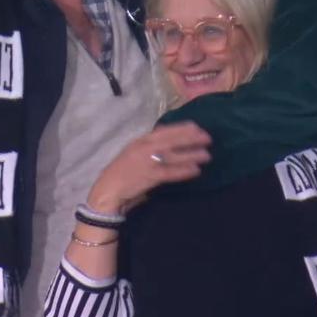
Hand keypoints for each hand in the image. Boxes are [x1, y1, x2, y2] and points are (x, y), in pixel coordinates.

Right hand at [86, 123, 211, 214]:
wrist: (108, 190)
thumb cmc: (122, 172)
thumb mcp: (133, 152)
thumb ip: (149, 147)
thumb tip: (168, 140)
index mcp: (140, 140)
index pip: (164, 130)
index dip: (181, 128)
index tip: (196, 127)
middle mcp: (144, 147)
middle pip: (172, 140)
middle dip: (191, 138)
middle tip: (207, 138)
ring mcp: (148, 161)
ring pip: (174, 155)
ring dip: (192, 154)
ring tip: (207, 155)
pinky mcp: (150, 176)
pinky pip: (171, 172)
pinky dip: (184, 170)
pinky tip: (196, 170)